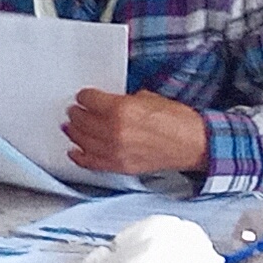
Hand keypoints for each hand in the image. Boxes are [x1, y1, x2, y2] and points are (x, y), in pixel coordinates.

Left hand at [64, 89, 208, 175]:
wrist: (191, 143)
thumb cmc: (176, 121)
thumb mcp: (146, 98)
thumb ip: (122, 102)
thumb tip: (107, 104)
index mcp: (120, 109)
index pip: (88, 100)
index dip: (85, 97)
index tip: (84, 97)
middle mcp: (114, 131)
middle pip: (81, 120)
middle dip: (76, 113)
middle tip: (74, 110)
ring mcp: (114, 151)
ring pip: (82, 141)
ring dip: (74, 132)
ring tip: (71, 127)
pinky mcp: (118, 166)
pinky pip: (90, 162)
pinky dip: (79, 156)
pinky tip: (74, 150)